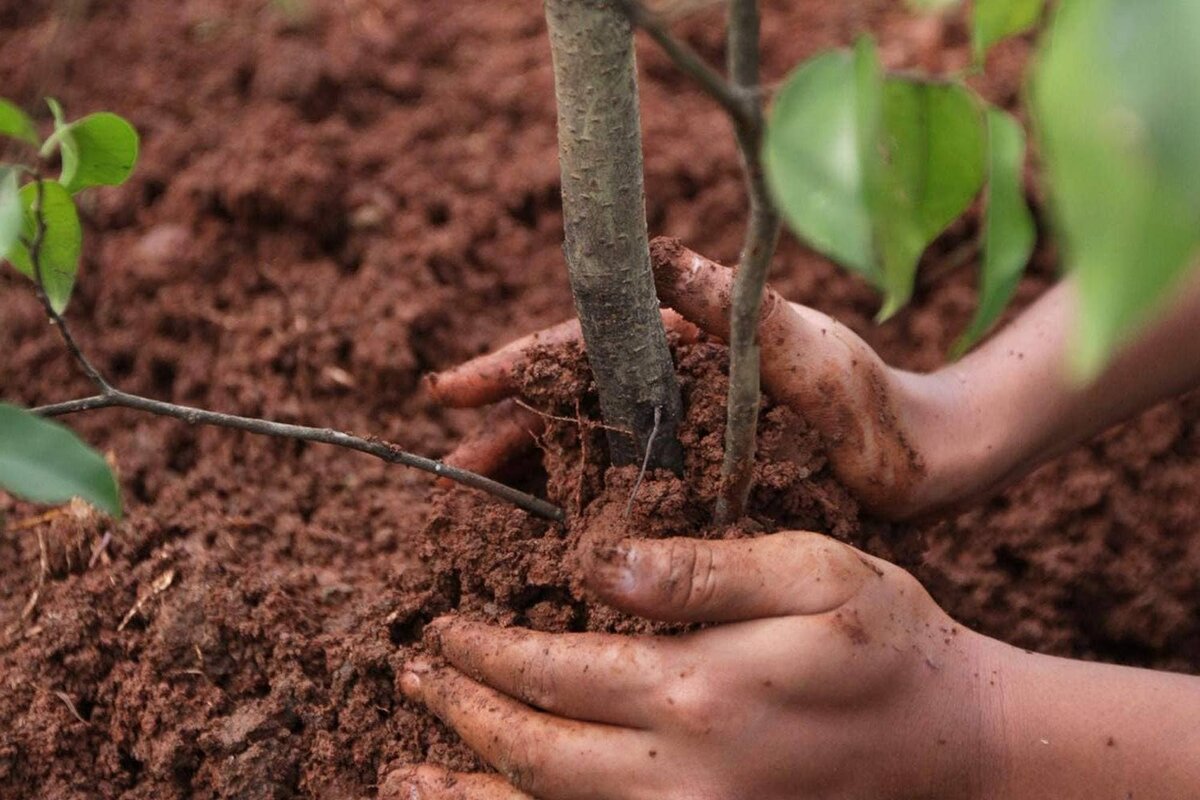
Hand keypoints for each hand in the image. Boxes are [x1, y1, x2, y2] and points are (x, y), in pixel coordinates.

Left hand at [385, 532, 1002, 799]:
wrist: (959, 750)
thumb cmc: (888, 642)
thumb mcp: (813, 572)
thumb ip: (703, 569)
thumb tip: (595, 562)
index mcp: (701, 691)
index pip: (554, 672)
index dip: (484, 652)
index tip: (440, 630)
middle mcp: (683, 777)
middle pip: (533, 751)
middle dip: (459, 714)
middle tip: (407, 679)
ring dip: (465, 795)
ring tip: (401, 776)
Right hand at [427, 241, 970, 519]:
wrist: (928, 468)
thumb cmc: (875, 402)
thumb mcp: (807, 348)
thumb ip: (732, 304)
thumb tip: (653, 251)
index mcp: (683, 343)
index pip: (581, 346)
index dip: (512, 369)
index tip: (452, 393)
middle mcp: (672, 388)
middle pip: (569, 405)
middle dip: (505, 434)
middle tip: (450, 472)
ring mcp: (682, 440)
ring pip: (587, 453)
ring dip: (531, 477)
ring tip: (477, 513)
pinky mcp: (697, 489)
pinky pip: (622, 497)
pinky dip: (579, 513)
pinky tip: (546, 543)